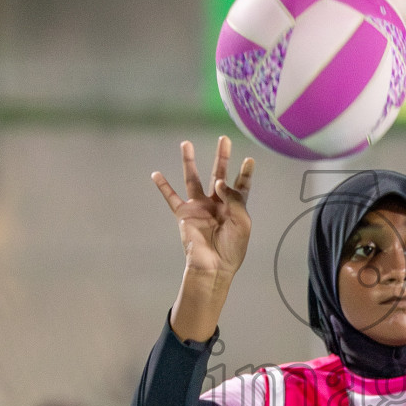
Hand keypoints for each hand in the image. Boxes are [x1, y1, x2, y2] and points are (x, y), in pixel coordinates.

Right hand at [151, 136, 253, 282]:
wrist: (213, 266)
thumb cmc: (232, 248)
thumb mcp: (242, 222)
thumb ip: (234, 199)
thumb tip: (220, 183)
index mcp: (234, 207)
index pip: (241, 185)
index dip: (245, 173)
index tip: (249, 159)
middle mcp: (217, 203)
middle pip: (219, 174)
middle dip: (222, 157)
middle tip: (224, 139)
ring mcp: (199, 207)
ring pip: (194, 179)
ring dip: (190, 162)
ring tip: (186, 143)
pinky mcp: (185, 214)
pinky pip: (171, 198)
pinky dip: (163, 187)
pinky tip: (156, 174)